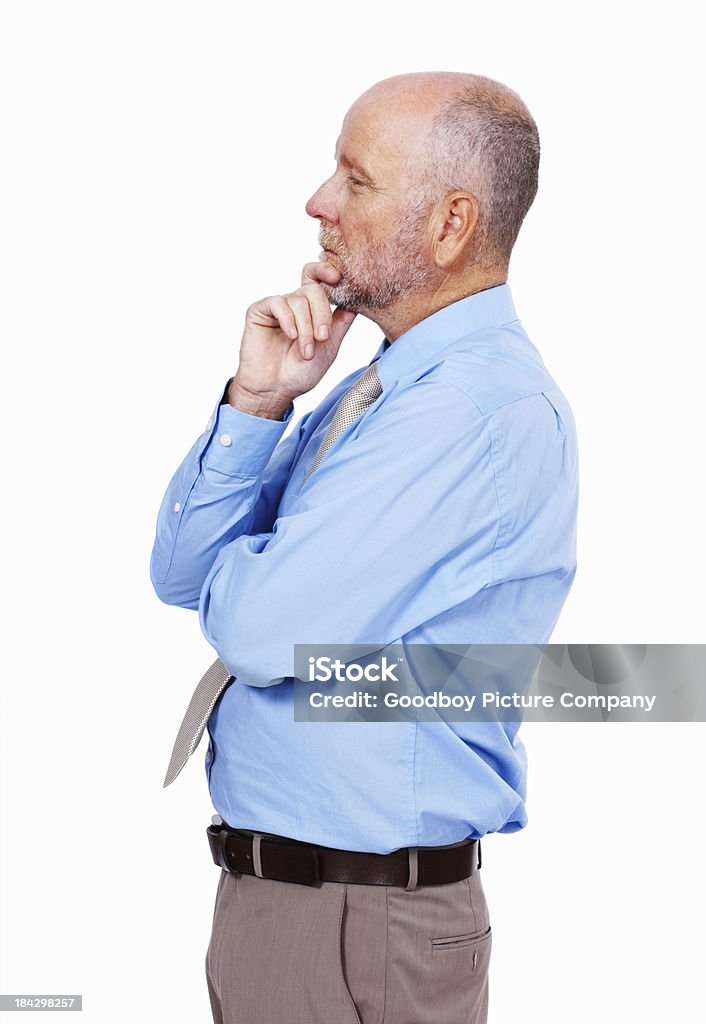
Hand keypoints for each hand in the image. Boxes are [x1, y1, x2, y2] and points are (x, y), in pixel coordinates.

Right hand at [227, 261, 356, 418]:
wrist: (275, 390)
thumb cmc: (301, 373)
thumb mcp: (329, 348)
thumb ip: (340, 323)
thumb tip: (355, 302)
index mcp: (313, 310)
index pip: (320, 281)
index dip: (327, 272)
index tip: (337, 277)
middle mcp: (295, 305)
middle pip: (314, 289)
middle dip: (321, 313)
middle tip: (322, 337)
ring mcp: (278, 307)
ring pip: (298, 300)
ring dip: (305, 328)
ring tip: (306, 351)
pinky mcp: (260, 311)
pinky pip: (278, 303)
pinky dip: (288, 320)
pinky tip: (290, 335)